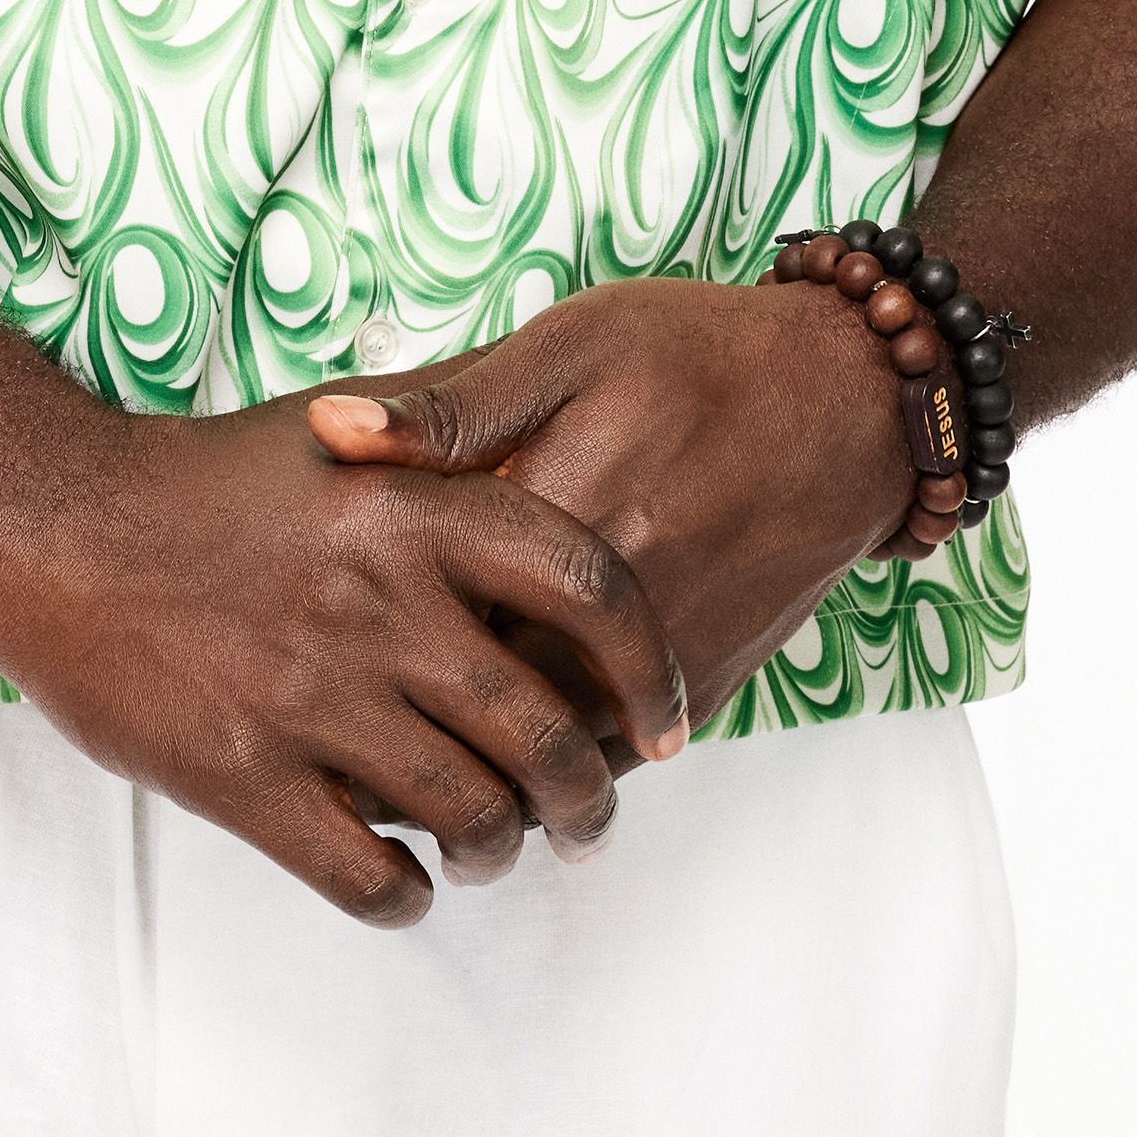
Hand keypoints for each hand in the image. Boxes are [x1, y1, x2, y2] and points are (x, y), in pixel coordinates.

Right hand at [0, 396, 691, 930]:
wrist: (48, 520)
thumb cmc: (199, 479)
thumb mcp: (339, 433)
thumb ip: (445, 447)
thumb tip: (556, 459)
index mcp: (414, 510)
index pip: (590, 589)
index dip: (652, 667)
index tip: (668, 722)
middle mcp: (377, 603)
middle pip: (545, 731)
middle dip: (587, 799)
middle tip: (587, 820)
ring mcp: (309, 695)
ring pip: (468, 814)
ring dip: (498, 851)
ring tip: (491, 851)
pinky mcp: (240, 774)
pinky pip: (365, 876)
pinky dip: (404, 897)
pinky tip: (402, 882)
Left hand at [308, 282, 911, 733]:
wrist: (856, 402)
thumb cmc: (699, 355)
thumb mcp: (567, 346)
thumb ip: (449, 406)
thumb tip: (327, 432)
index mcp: (551, 518)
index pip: (420, 617)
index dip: (346, 650)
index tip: (281, 664)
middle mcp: (604, 610)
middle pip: (470, 706)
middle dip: (393, 733)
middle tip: (313, 747)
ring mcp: (660, 660)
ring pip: (541, 754)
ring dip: (469, 776)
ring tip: (388, 790)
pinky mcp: (703, 684)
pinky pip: (610, 761)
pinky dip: (550, 774)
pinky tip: (499, 770)